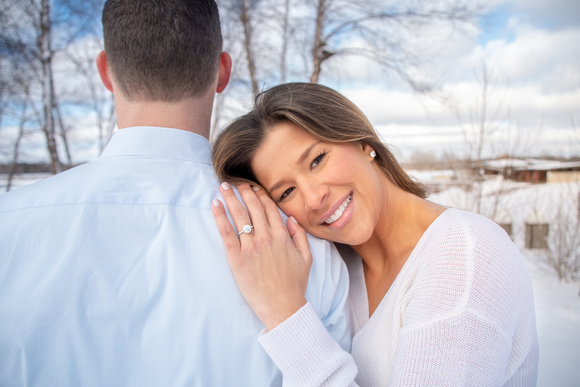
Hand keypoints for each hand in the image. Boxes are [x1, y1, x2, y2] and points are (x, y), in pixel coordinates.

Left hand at [212, 182, 312, 330]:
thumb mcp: (306, 258)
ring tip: (224, 186)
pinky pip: (226, 232)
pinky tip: (215, 204)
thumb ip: (299, 236)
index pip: (269, 208)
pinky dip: (220, 216)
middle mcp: (266, 237)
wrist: (282, 306)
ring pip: (239, 216)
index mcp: (282, 236)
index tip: (253, 187)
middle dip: (244, 191)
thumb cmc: (294, 285)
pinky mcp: (236, 258)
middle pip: (253, 207)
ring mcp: (250, 247)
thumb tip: (291, 220)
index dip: (260, 195)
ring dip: (230, 198)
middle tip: (236, 182)